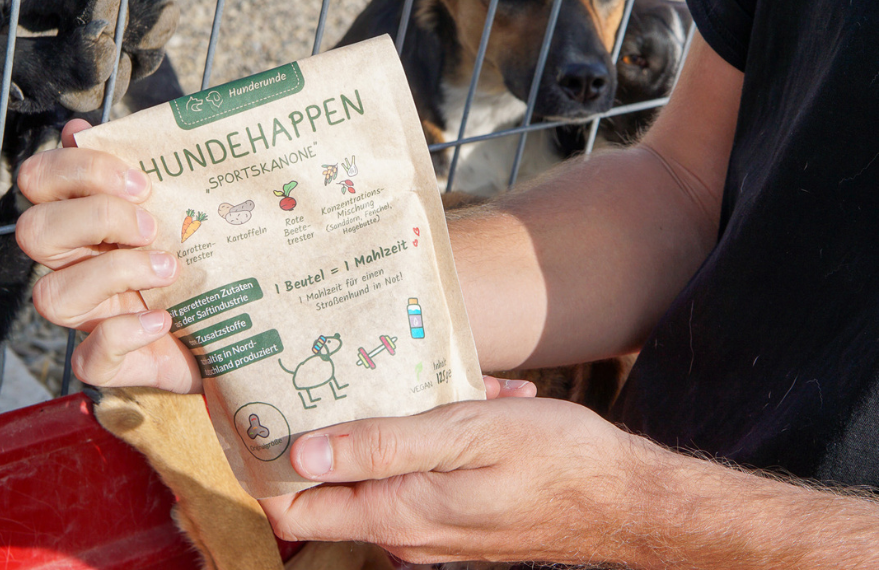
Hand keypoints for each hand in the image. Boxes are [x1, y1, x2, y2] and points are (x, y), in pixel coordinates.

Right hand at [16, 118, 200, 392]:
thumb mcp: (188, 210)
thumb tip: (107, 127)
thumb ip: (156, 169)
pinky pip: (91, 356)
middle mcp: (77, 264)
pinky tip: (162, 319)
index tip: (141, 182)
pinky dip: (127, 332)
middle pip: (35, 231)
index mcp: (88, 220)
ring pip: (53, 295)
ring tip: (168, 270)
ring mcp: (89, 315)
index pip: (42, 180)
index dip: (79, 170)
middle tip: (150, 225)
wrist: (235, 330)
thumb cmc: (204, 263)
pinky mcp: (108, 362)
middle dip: (95, 218)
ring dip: (115, 273)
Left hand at [262, 395, 652, 565]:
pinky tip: (488, 400)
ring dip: (413, 417)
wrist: (626, 500)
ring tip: (460, 381)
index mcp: (398, 514)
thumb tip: (302, 454)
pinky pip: (430, 469)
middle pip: (343, 477)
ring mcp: (435, 529)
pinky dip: (445, 434)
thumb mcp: (465, 438)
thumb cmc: (554, 462)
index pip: (297, 505)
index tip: (270, 404)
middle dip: (352, 419)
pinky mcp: (461, 517)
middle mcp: (407, 533)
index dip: (275, 458)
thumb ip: (381, 448)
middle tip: (367, 364)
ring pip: (392, 463)